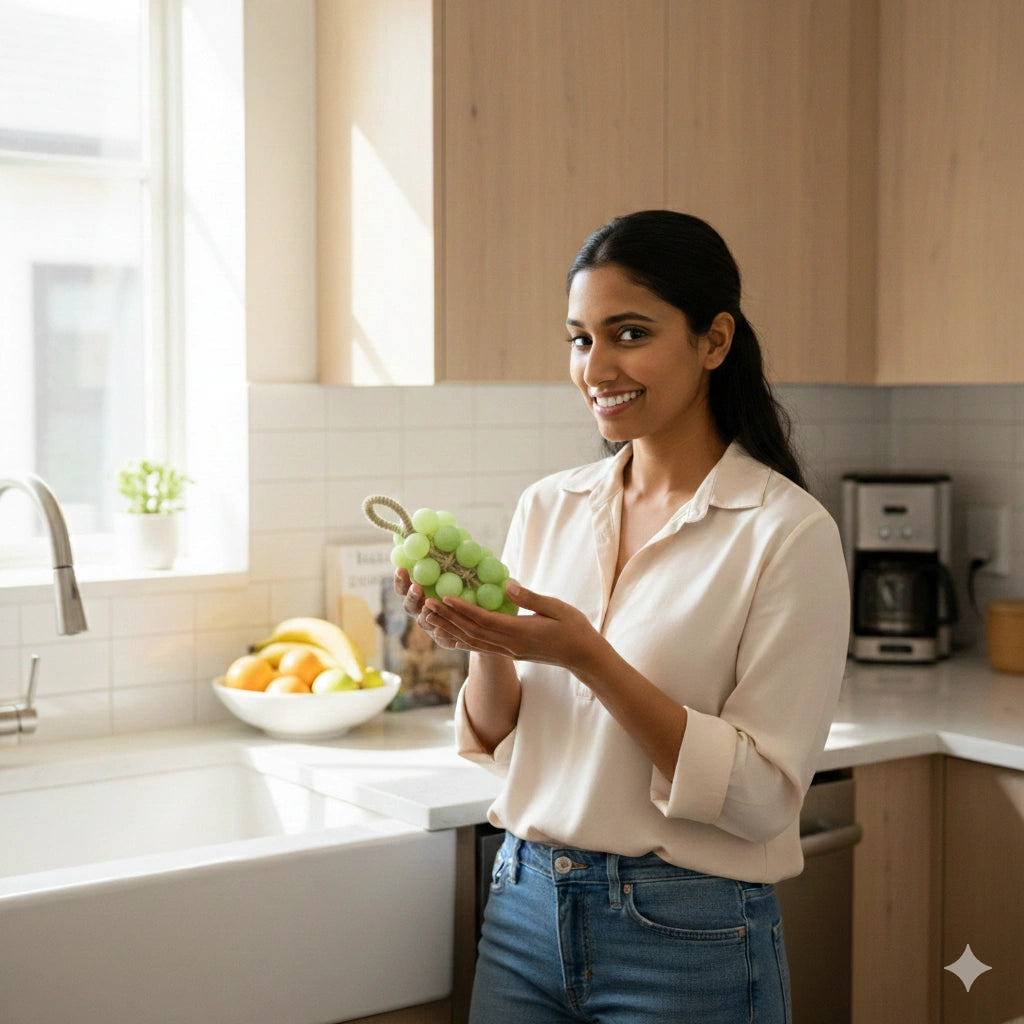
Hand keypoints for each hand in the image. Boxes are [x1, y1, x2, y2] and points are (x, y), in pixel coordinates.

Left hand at [419, 580, 601, 670]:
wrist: (582, 656)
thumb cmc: (573, 627)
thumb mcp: (556, 607)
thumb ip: (530, 597)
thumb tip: (506, 584)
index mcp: (520, 632)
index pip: (484, 620)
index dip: (463, 609)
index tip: (444, 597)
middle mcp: (510, 646)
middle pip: (472, 632)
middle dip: (448, 618)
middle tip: (427, 604)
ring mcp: (509, 652)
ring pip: (473, 642)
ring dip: (450, 629)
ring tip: (431, 617)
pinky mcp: (510, 654)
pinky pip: (481, 648)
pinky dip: (462, 640)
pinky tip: (450, 635)